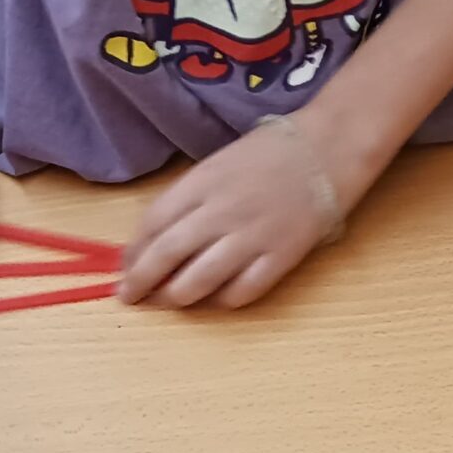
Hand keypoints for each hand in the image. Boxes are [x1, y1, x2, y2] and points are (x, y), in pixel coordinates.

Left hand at [117, 116, 355, 309]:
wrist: (328, 149)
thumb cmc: (270, 153)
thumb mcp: (218, 165)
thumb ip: (189, 198)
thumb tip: (158, 238)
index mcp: (201, 183)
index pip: (153, 224)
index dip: (133, 252)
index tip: (124, 267)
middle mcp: (220, 212)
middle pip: (167, 255)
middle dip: (142, 282)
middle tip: (130, 297)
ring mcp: (251, 237)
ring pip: (199, 280)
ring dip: (176, 297)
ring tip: (166, 303)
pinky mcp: (280, 258)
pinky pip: (242, 291)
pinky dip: (222, 302)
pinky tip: (213, 301)